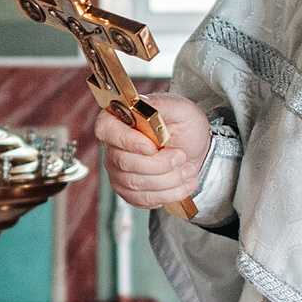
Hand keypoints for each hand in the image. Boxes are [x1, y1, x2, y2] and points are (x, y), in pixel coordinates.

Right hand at [96, 91, 208, 210]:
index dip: (126, 141)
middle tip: (182, 156)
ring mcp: (118, 172)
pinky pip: (143, 199)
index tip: (152, 147)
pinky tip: (184, 184)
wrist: (194, 150)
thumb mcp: (181, 109)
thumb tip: (141, 102)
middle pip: (124, 162)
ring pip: (135, 184)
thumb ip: (162, 104)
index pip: (106, 129)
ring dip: (168, 180)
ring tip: (188, 170)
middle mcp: (113, 147)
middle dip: (158, 164)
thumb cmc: (185, 125)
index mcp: (119, 119)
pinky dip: (168, 194)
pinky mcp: (129, 192)